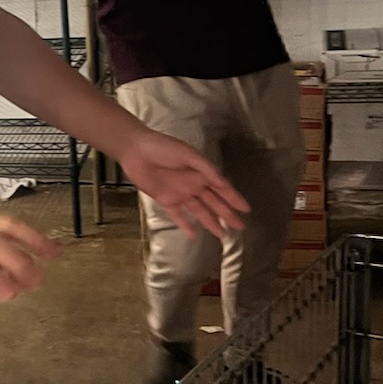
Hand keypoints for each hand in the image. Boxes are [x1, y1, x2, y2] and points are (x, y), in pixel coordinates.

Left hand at [121, 127, 248, 239]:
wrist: (136, 150)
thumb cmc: (163, 148)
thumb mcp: (189, 155)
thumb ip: (206, 169)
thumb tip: (223, 183)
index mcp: (201, 172)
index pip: (222, 188)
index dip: (234, 199)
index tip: (246, 210)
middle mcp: (194, 184)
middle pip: (214, 202)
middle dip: (227, 214)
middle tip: (240, 227)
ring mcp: (180, 193)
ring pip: (199, 211)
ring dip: (211, 222)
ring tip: (222, 234)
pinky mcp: (166, 200)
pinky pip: (178, 215)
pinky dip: (186, 225)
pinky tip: (194, 235)